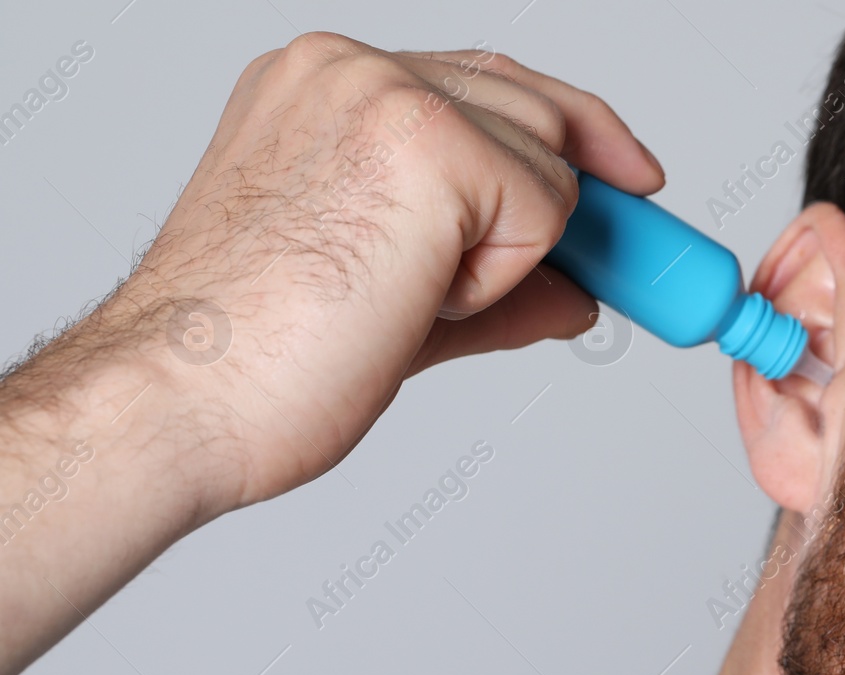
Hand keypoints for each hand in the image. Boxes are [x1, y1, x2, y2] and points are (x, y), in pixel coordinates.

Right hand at [117, 32, 662, 513]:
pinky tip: (411, 298)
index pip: (487, 83)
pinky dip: (500, 278)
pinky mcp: (430, 142)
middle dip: (570, 202)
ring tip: (398, 297)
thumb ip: (497, 287)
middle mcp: (354, 69)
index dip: (567, 134)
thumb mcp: (397, 303)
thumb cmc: (252, 360)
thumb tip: (578, 294)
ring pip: (549, 164)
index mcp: (325, 87)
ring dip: (506, 254)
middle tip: (581, 275)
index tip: (627, 176)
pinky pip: (545, 210)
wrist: (182, 399)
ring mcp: (389, 94)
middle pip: (538, 113)